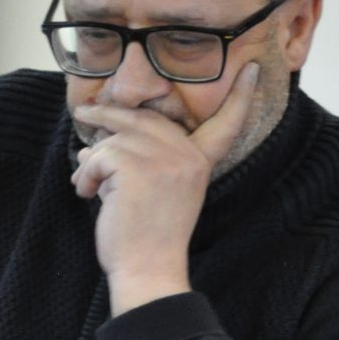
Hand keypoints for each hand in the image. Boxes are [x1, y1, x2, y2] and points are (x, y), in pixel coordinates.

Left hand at [70, 63, 260, 313]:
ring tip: (88, 182)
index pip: (225, 124)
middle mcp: (187, 156)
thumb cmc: (148, 238)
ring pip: (114, 137)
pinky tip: (87, 193)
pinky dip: (86, 175)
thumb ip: (147, 162)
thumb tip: (100, 140)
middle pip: (143, 118)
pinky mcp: (136, 166)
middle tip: (84, 112)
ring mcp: (163, 159)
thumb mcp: (162, 192)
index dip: (241, 96)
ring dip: (93, 160)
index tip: (254, 69)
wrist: (147, 271)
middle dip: (109, 114)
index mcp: (199, 162)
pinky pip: (99, 155)